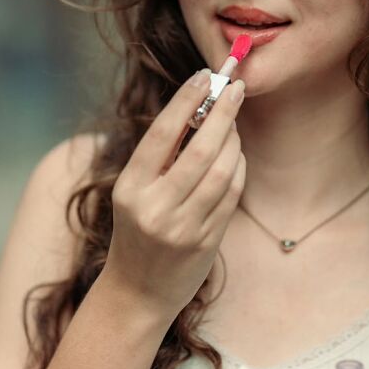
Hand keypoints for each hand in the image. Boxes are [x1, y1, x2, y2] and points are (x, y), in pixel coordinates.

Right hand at [103, 69, 245, 321]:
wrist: (137, 292)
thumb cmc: (137, 231)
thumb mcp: (134, 193)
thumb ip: (161, 158)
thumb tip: (198, 108)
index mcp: (130, 188)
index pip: (161, 134)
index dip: (186, 101)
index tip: (205, 76)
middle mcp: (154, 209)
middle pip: (200, 151)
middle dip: (222, 115)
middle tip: (235, 89)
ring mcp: (182, 228)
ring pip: (221, 172)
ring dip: (233, 141)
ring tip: (233, 123)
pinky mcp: (205, 242)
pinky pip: (231, 195)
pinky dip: (238, 168)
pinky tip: (236, 155)